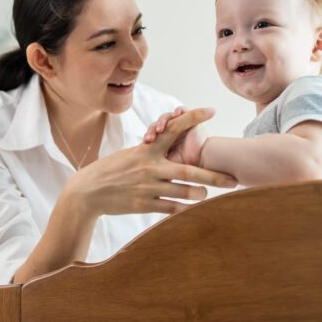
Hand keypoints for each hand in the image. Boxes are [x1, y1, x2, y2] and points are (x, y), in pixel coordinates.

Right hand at [63, 108, 235, 217]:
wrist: (88, 192)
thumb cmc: (110, 170)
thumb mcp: (130, 155)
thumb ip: (151, 152)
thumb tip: (166, 143)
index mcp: (147, 150)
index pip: (174, 129)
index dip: (193, 119)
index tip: (212, 110)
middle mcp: (150, 168)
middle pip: (190, 171)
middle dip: (214, 176)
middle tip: (233, 179)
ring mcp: (148, 188)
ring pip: (184, 193)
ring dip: (200, 195)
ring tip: (208, 195)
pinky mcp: (144, 205)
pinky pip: (172, 209)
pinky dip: (185, 210)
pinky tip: (194, 211)